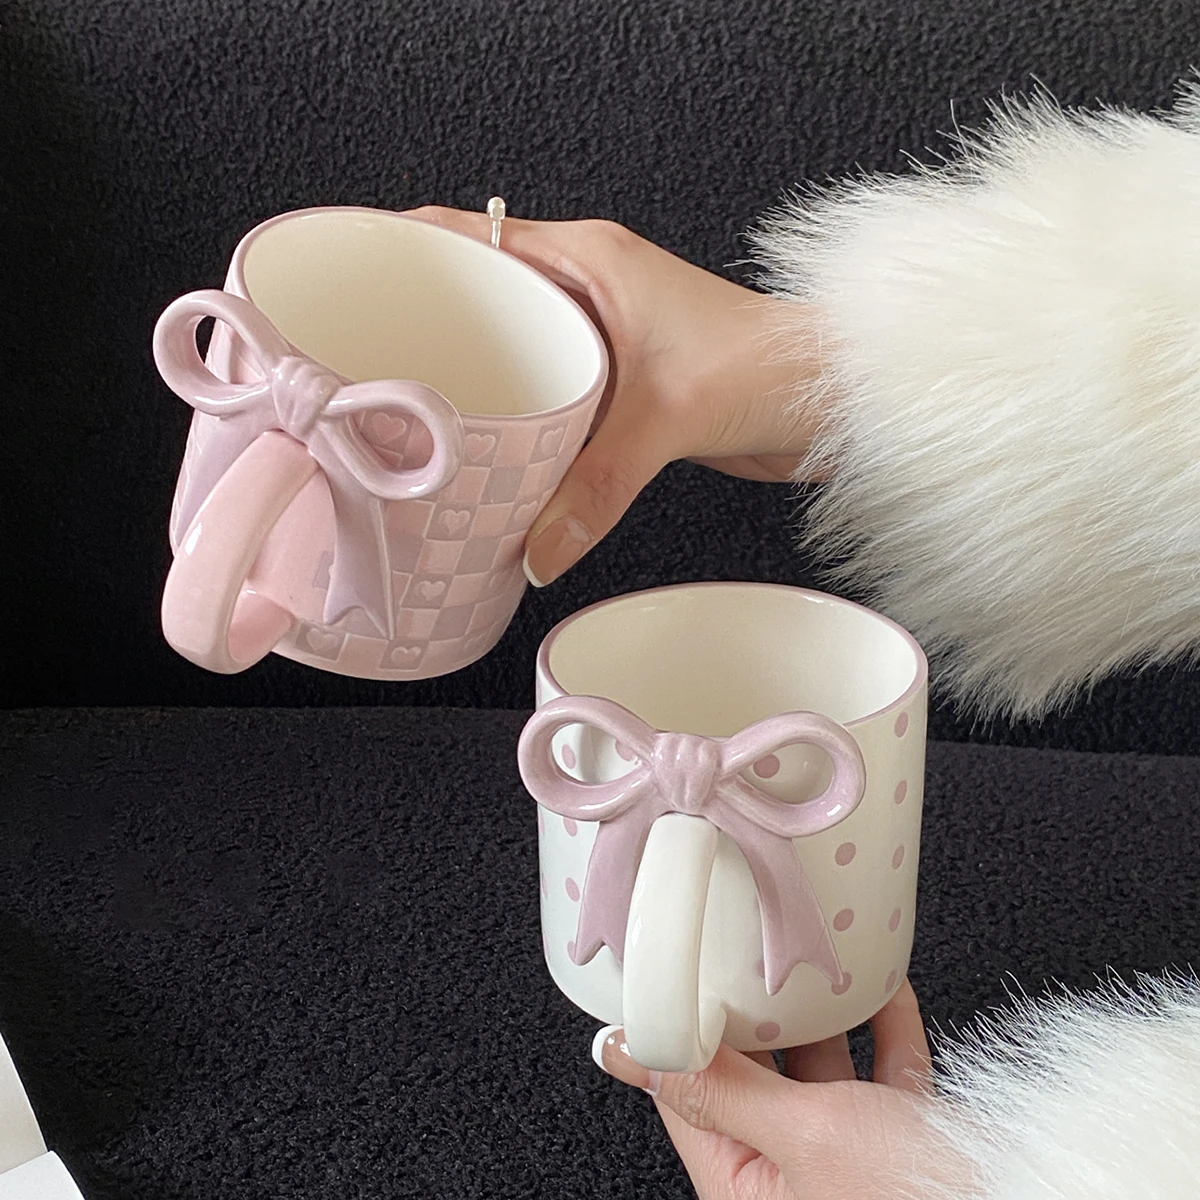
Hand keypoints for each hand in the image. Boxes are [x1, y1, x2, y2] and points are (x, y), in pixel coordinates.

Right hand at [403, 208, 827, 584]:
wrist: (829, 398)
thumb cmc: (769, 366)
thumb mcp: (667, 417)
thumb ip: (597, 485)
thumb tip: (538, 547)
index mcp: (586, 259)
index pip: (467, 234)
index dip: (403, 252)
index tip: (351, 284)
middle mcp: (587, 288)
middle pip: (478, 295)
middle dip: (426, 329)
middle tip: (373, 373)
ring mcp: (601, 335)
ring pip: (514, 349)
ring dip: (476, 381)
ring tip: (419, 420)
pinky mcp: (618, 384)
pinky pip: (550, 395)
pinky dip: (519, 420)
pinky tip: (493, 455)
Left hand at [593, 980, 964, 1198]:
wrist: (1029, 1197)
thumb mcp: (804, 1134)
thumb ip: (722, 1088)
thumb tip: (631, 1050)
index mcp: (747, 1185)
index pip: (688, 1092)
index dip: (678, 1029)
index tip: (672, 972)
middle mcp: (795, 1172)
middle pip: (754, 1072)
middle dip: (752, 1010)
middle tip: (741, 947)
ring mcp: (853, 1155)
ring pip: (820, 1065)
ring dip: (820, 1011)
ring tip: (808, 956)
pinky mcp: (907, 1139)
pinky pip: (885, 1068)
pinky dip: (883, 1023)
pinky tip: (881, 982)